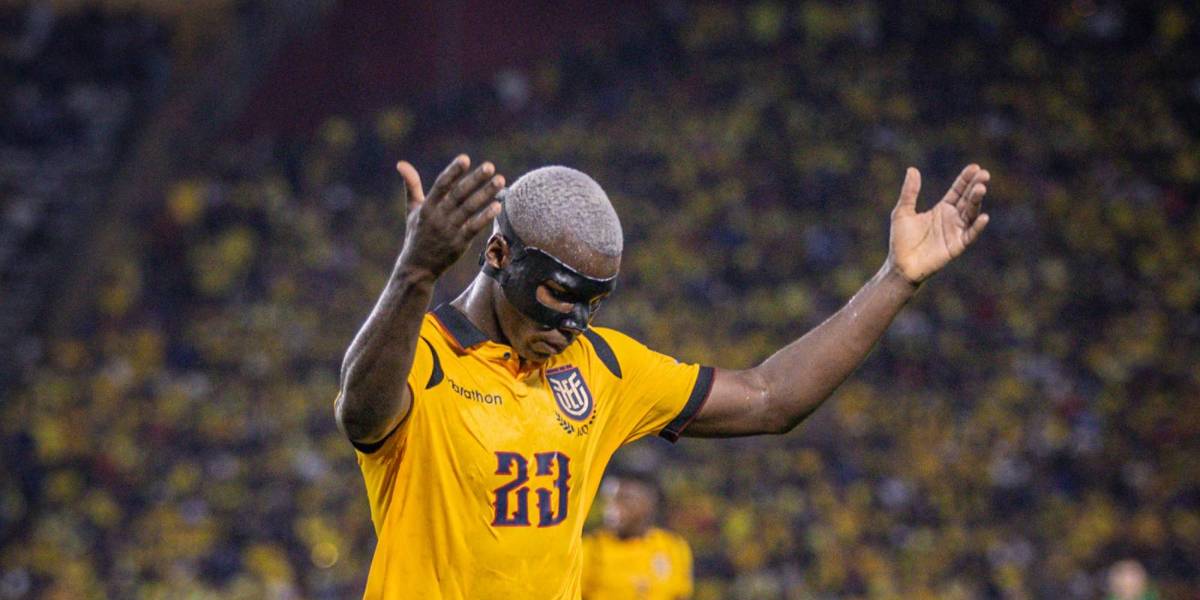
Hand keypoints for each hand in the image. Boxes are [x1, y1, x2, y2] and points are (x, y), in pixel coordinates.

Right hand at [394, 155, 504, 279]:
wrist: (417, 268)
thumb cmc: (417, 235)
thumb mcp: (412, 210)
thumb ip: (411, 186)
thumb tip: (401, 163)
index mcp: (426, 207)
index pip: (441, 185)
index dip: (453, 171)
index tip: (465, 158)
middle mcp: (437, 217)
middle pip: (458, 194)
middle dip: (474, 180)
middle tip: (489, 166)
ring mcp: (448, 231)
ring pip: (469, 209)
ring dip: (485, 194)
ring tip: (500, 180)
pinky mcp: (458, 244)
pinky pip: (474, 227)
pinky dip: (485, 216)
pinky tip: (497, 205)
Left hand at [887, 164, 990, 283]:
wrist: (900, 265)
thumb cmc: (901, 240)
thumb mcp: (902, 212)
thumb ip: (910, 192)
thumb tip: (912, 169)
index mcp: (942, 209)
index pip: (958, 191)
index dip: (966, 179)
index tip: (975, 167)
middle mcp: (952, 218)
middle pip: (967, 199)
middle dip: (975, 186)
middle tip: (984, 174)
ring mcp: (956, 232)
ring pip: (970, 213)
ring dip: (976, 201)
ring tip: (981, 188)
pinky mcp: (956, 246)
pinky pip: (970, 235)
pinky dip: (977, 227)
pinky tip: (983, 216)